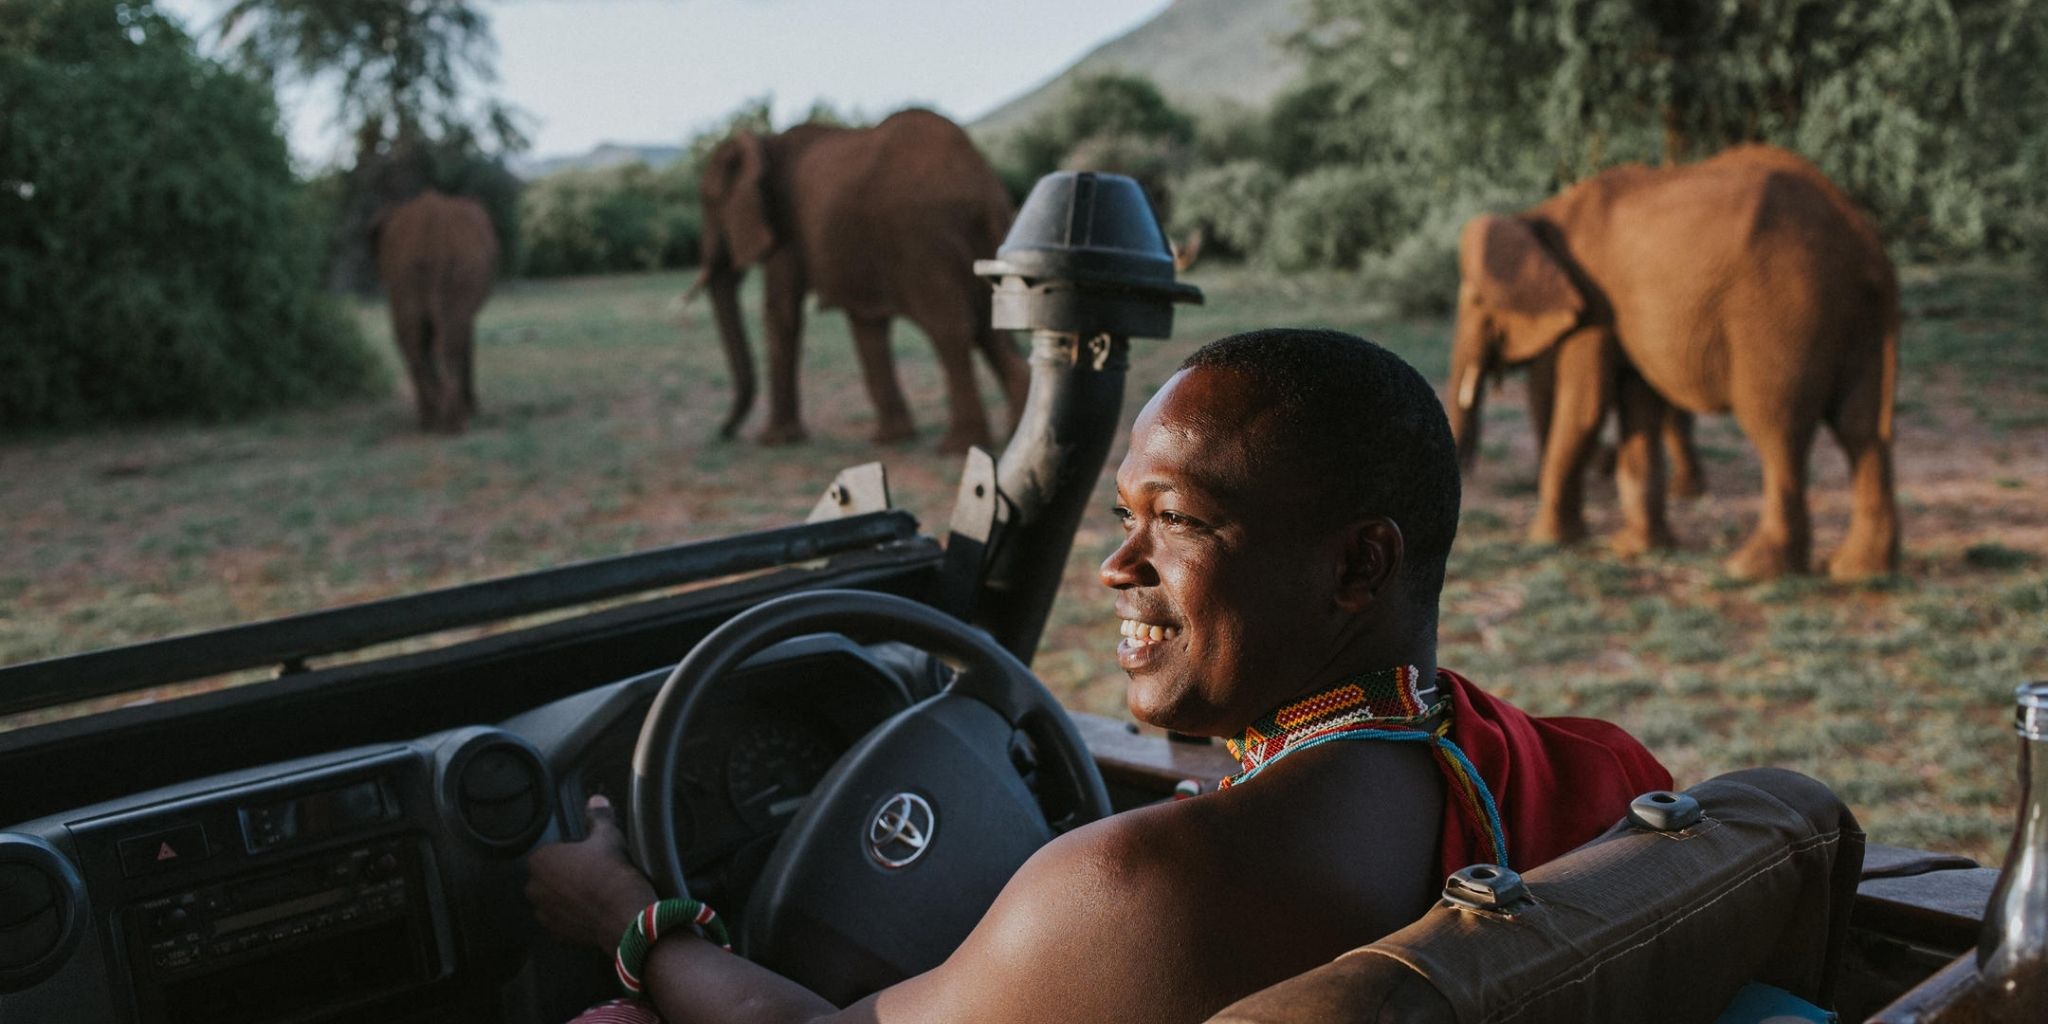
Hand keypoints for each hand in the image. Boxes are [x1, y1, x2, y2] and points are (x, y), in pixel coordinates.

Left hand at [525, 794, 658, 952]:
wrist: (625, 915)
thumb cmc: (613, 874)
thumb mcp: (608, 837)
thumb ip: (598, 816)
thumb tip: (597, 802)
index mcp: (541, 860)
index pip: (550, 852)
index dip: (570, 853)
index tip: (587, 856)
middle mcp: (535, 888)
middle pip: (548, 876)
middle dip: (565, 876)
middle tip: (591, 873)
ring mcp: (544, 913)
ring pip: (554, 899)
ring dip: (567, 897)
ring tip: (594, 893)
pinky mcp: (556, 933)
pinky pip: (561, 920)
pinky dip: (573, 917)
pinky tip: (593, 910)